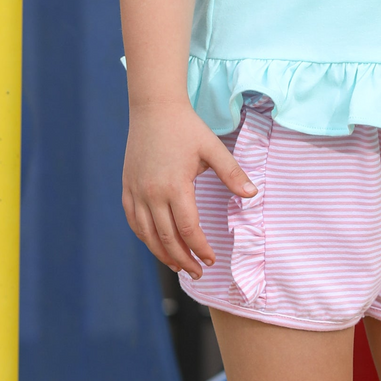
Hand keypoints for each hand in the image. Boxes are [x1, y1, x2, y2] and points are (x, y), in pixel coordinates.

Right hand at [123, 98, 254, 277]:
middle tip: (198, 273)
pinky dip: (144, 237)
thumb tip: (253, 195)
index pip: (188, 229)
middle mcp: (152, 193)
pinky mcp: (127, 186)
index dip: (200, 248)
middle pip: (167, 239)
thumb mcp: (212, 148)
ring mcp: (136, 191)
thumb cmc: (186, 127)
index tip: (212, 260)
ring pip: (147, 235)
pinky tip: (155, 245)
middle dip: (184, 260)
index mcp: (175, 186)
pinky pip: (133, 221)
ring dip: (163, 254)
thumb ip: (232, 173)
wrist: (153, 107)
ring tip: (178, 266)